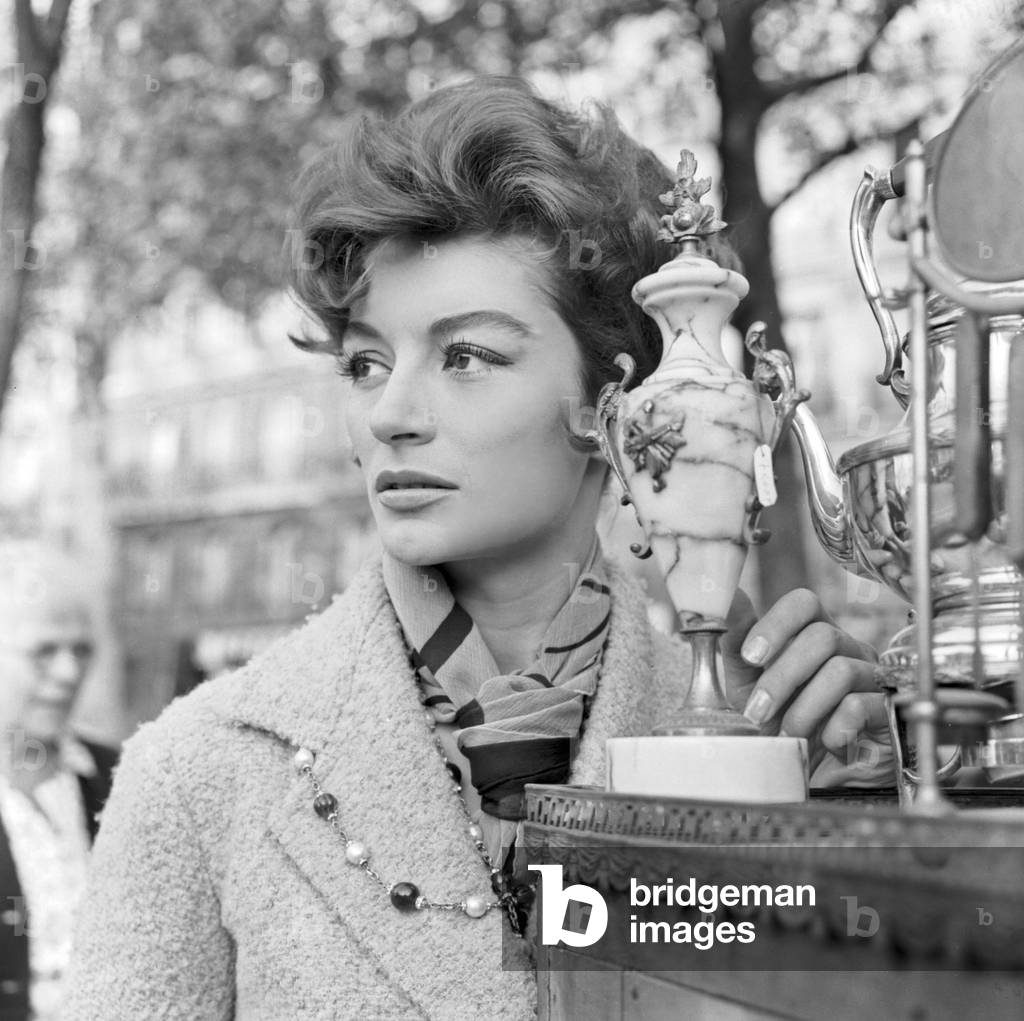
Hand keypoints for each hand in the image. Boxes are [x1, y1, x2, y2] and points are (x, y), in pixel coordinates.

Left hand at [721, 588, 894, 786]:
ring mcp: (873, 677)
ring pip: (841, 671)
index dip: (776, 624)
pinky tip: (825, 743)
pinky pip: (862, 705)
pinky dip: (834, 727)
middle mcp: (849, 648)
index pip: (804, 603)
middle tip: (756, 712)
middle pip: (822, 637)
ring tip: (786, 735)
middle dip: (781, 678)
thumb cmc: (776, 720)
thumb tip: (726, 595)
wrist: (808, 774)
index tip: (749, 658)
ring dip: (803, 708)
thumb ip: (737, 639)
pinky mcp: (890, 711)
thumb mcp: (746, 682)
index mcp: (813, 632)